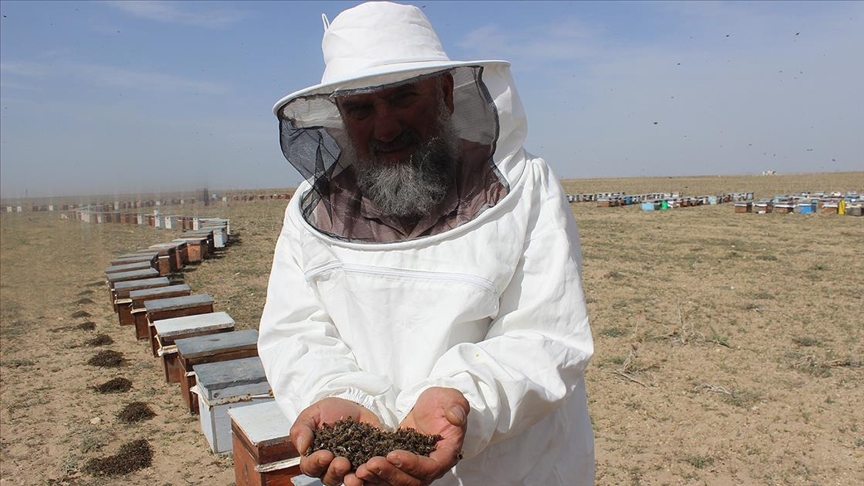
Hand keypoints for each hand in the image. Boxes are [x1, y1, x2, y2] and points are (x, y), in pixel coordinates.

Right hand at [290, 397, 380, 485]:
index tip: (325, 455)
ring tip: (357, 471)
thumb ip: (302, 429)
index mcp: (313, 456)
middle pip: (329, 478)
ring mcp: (349, 467)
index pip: (310, 467)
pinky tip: (371, 466)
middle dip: (335, 471)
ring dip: (351, 478)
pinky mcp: (366, 463)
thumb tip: (301, 447)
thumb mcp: (312, 414)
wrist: (353, 405)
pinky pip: (368, 473)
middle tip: (342, 462)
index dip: (316, 463)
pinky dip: (369, 472)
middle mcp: (330, 466)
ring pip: (347, 479)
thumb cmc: (329, 411)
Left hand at [350, 387, 467, 485]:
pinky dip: (371, 478)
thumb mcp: (451, 398)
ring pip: (395, 483)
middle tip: (370, 463)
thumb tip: (456, 417)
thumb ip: (456, 407)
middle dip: (389, 474)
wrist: (430, 406)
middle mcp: (430, 468)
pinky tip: (355, 473)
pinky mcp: (398, 466)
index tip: (393, 454)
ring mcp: (413, 469)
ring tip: (359, 470)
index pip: (430, 468)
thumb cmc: (442, 402)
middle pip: (410, 481)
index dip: (412, 464)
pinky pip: (385, 477)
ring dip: (377, 479)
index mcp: (445, 455)